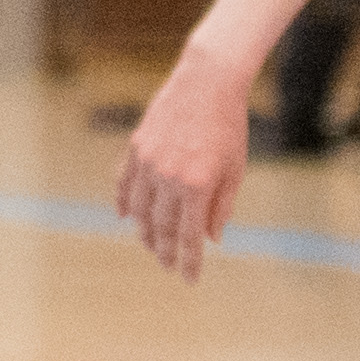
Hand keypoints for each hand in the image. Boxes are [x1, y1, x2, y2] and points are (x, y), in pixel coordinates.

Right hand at [115, 40, 250, 281]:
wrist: (207, 81)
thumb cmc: (228, 125)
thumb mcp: (235, 168)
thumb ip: (222, 206)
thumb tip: (212, 237)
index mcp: (197, 185)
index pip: (189, 236)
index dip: (189, 261)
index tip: (189, 279)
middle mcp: (168, 177)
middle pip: (162, 226)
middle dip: (164, 251)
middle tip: (167, 266)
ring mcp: (148, 161)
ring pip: (140, 209)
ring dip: (144, 232)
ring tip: (150, 246)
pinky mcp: (136, 147)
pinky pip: (125, 183)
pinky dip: (124, 203)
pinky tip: (126, 217)